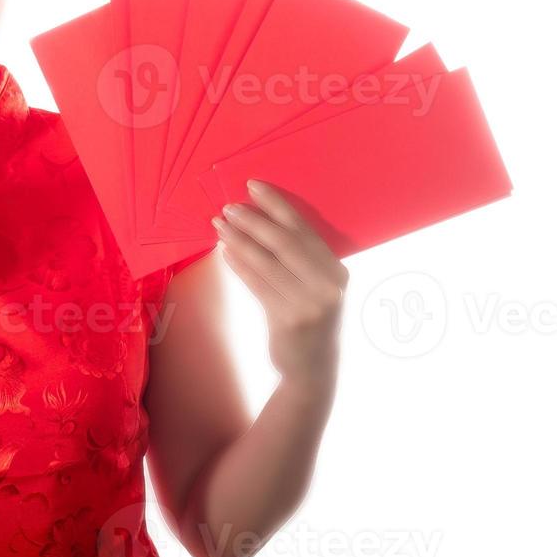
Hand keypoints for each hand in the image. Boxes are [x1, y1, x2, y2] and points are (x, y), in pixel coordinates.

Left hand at [212, 179, 348, 386]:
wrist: (313, 370)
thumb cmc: (309, 320)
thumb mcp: (315, 288)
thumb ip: (299, 260)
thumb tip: (259, 221)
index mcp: (337, 270)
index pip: (303, 229)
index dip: (276, 204)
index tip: (252, 186)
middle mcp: (328, 284)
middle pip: (284, 242)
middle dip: (253, 220)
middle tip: (228, 207)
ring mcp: (310, 303)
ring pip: (266, 262)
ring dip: (239, 240)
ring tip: (219, 224)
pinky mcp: (288, 319)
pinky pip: (257, 284)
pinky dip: (239, 265)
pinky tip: (224, 251)